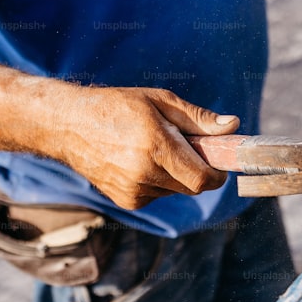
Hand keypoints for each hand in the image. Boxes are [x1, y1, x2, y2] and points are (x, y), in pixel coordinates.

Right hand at [55, 87, 239, 209]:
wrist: (68, 125)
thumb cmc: (118, 106)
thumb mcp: (161, 101)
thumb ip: (199, 119)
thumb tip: (233, 126)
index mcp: (156, 146)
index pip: (202, 178)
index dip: (218, 174)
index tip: (220, 163)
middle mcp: (144, 173)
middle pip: (193, 186)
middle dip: (199, 171)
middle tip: (188, 148)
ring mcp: (133, 190)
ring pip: (175, 190)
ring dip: (177, 175)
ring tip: (155, 148)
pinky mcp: (126, 200)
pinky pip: (158, 195)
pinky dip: (159, 181)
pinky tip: (140, 161)